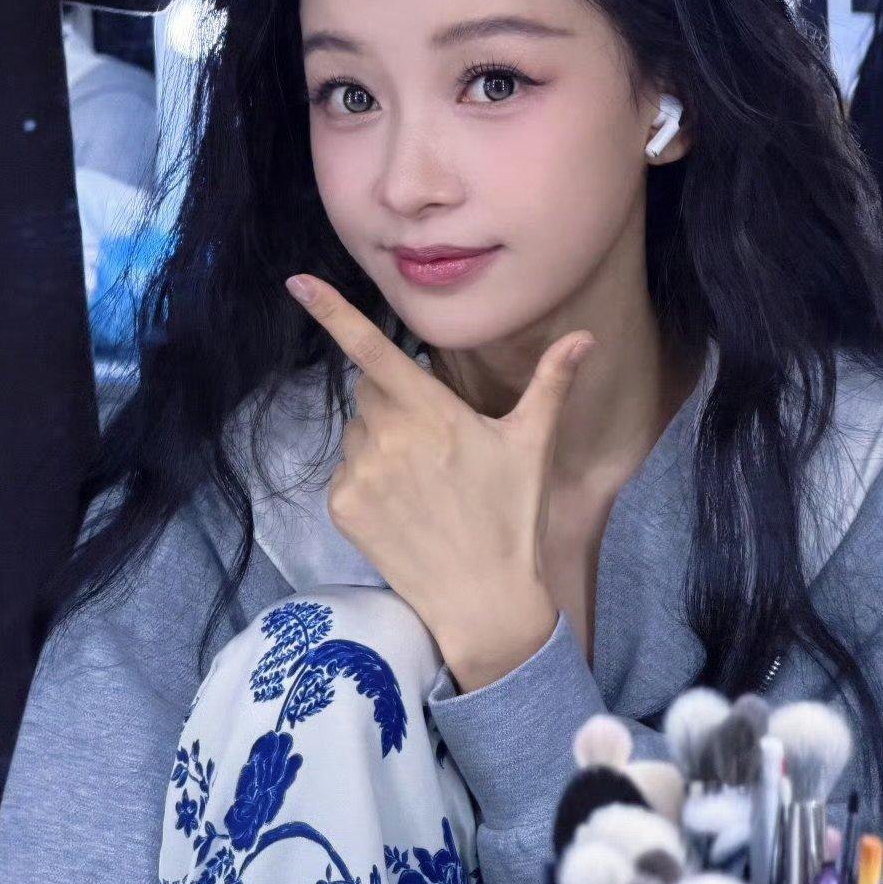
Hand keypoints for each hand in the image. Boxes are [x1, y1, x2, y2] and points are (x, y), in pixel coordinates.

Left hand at [284, 273, 592, 690]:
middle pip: (370, 389)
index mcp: (432, 413)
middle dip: (395, 399)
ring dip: (380, 440)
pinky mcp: (343, 506)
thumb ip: (551, 383)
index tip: (297, 282)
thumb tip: (585, 336)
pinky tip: (402, 506)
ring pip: (358, 430)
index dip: (332, 312)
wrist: (483, 602)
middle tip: (434, 439)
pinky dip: (366, 478)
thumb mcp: (532, 446)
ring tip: (422, 481)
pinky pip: (346, 470)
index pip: (373, 351)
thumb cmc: (513, 517)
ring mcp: (361, 474)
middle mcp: (389, 437)